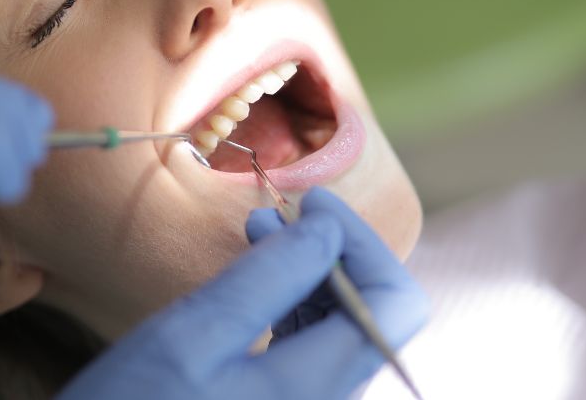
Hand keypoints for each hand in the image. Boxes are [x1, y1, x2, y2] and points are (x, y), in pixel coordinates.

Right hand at [57, 187, 427, 399]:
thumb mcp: (191, 335)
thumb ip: (267, 279)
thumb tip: (327, 230)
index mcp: (314, 391)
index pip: (394, 305)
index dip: (363, 243)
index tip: (313, 203)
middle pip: (374, 319)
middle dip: (335, 255)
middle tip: (280, 213)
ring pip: (344, 336)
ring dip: (312, 278)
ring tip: (261, 235)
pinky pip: (313, 358)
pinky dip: (294, 311)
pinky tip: (255, 285)